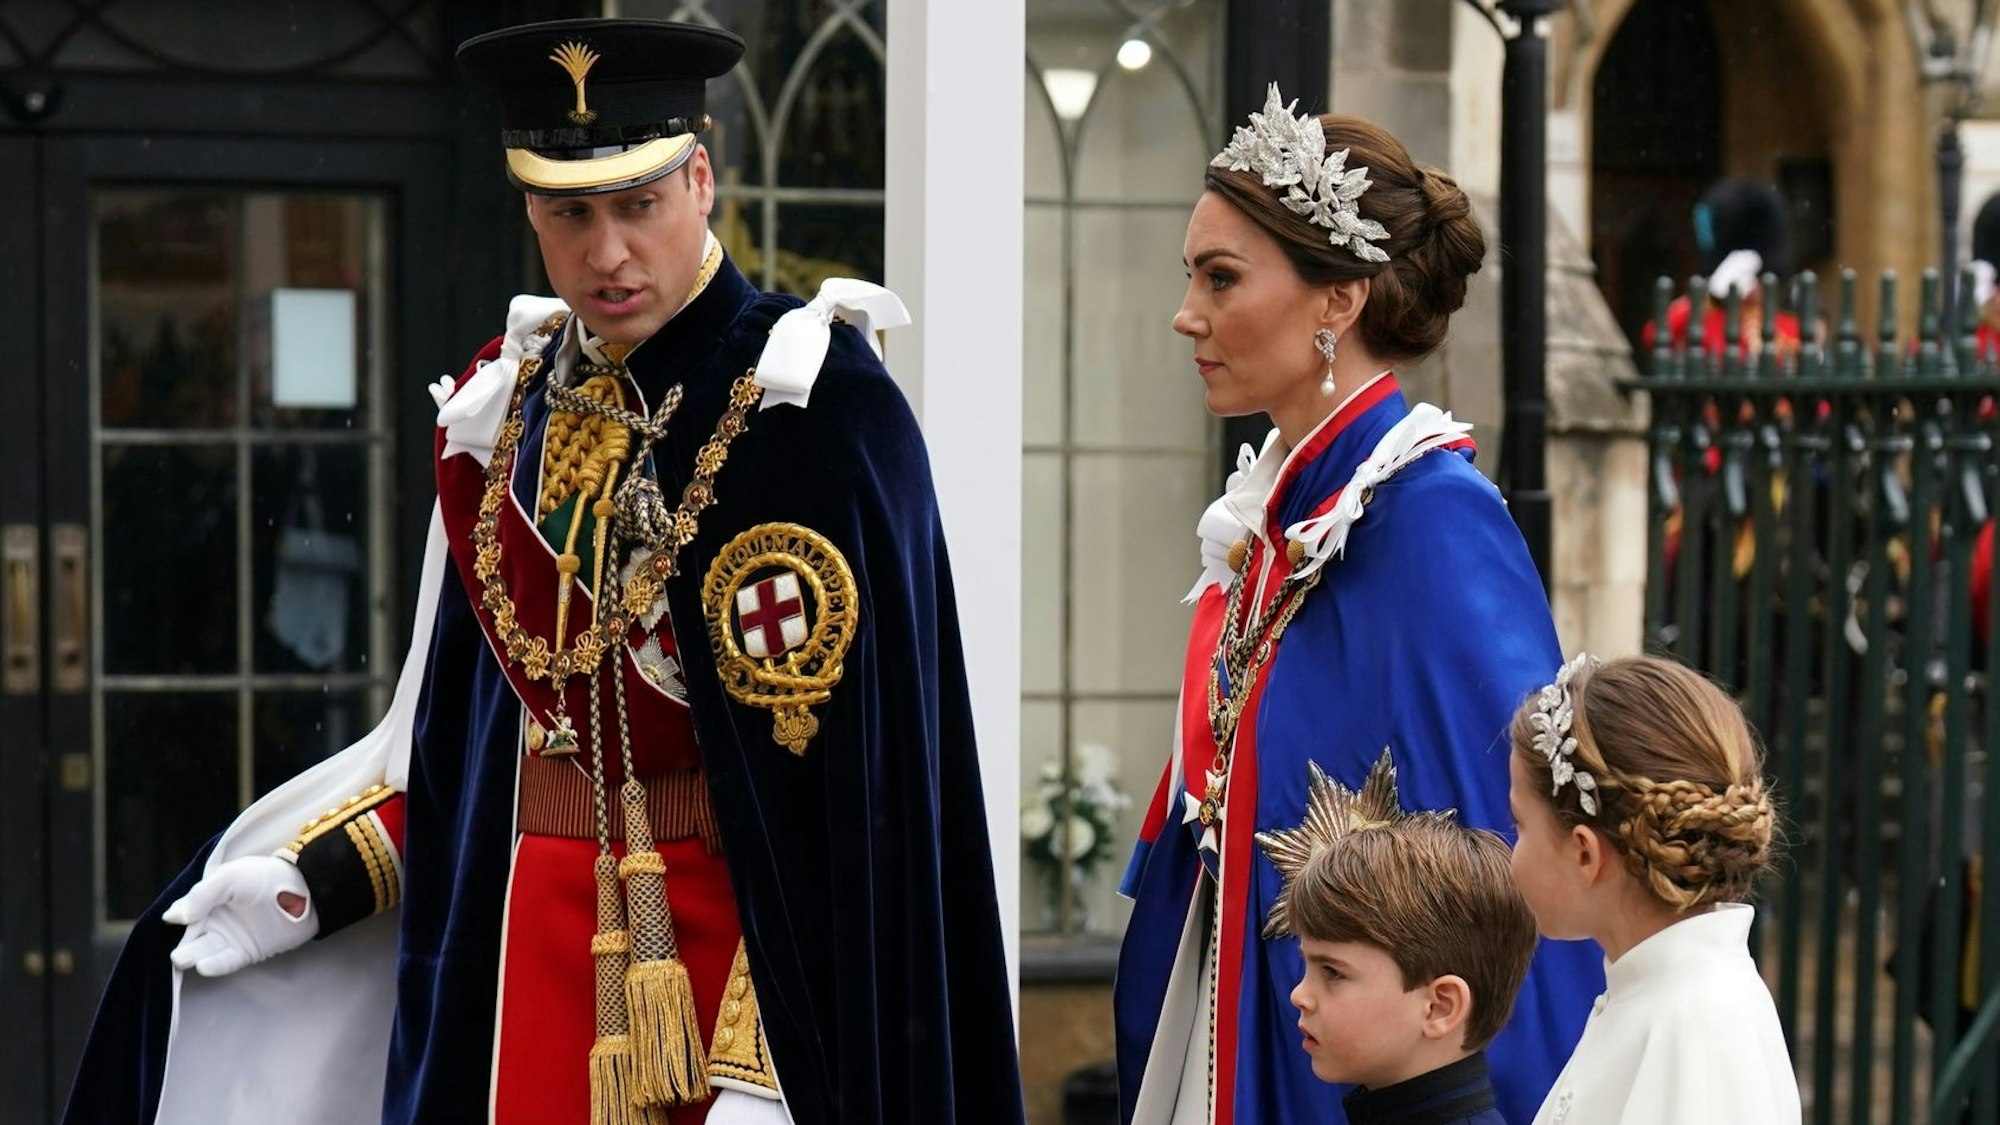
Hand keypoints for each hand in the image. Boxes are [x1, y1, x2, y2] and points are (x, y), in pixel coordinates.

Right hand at [164, 855, 318, 976]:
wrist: (306, 890)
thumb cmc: (266, 877)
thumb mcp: (231, 877)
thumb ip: (202, 895)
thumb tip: (173, 917)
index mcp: (210, 898)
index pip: (187, 911)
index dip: (179, 915)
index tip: (171, 921)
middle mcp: (216, 919)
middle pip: (192, 935)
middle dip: (183, 945)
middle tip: (176, 955)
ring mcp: (230, 937)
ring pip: (205, 950)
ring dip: (193, 956)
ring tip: (182, 959)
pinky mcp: (245, 952)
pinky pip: (226, 961)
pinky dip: (215, 965)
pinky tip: (204, 966)